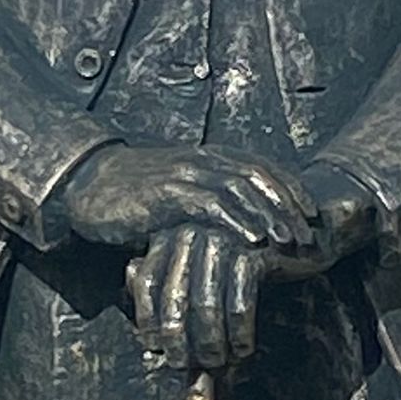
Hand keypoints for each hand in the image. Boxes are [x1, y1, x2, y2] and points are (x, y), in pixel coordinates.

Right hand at [62, 142, 315, 253]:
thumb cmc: (136, 196)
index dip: (291, 190)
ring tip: (287, 240)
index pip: (264, 168)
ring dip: (269, 215)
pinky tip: (252, 239)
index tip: (312, 215)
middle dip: (288, 205)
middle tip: (308, 234)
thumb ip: (211, 205)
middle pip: (260, 177)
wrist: (89, 186)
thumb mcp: (181, 196)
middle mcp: (204, 161)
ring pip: (241, 189)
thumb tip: (244, 230)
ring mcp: (187, 174)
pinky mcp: (168, 192)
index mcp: (211, 158)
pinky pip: (210, 204)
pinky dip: (236, 220)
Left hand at [128, 226, 270, 370]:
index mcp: (170, 234)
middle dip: (178, 339)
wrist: (293, 240)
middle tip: (183, 365)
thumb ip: (165, 282)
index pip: (147, 281)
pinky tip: (242, 349)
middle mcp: (193, 233)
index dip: (147, 319)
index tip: (154, 347)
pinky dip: (239, 333)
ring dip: (209, 342)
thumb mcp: (195, 266)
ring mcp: (225, 241)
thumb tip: (144, 325)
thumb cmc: (238, 261)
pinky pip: (240, 304)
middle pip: (174, 296)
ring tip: (214, 362)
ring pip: (206, 304)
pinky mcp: (257, 255)